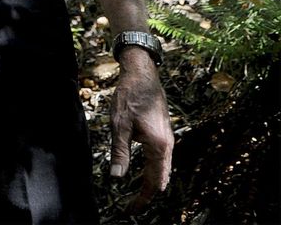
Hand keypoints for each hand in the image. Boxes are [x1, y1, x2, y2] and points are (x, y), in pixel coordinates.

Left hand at [110, 49, 173, 209]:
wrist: (143, 75)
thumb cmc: (130, 97)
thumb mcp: (119, 125)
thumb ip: (120, 152)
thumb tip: (117, 177)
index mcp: (158, 147)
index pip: (153, 183)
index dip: (141, 199)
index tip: (128, 210)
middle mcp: (168, 146)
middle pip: (160, 180)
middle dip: (146, 196)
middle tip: (130, 208)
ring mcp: (168, 140)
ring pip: (163, 171)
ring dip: (150, 185)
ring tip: (136, 197)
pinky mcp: (164, 134)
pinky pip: (162, 161)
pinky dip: (153, 173)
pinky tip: (144, 175)